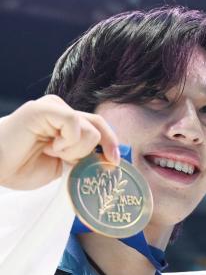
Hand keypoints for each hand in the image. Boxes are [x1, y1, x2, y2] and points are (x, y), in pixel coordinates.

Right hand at [0, 95, 119, 189]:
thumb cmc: (22, 166)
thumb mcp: (63, 165)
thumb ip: (82, 156)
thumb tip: (107, 158)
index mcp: (67, 124)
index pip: (99, 127)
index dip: (111, 143)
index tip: (114, 161)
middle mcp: (62, 112)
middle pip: (98, 126)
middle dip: (92, 149)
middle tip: (71, 160)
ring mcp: (54, 107)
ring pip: (89, 128)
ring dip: (74, 149)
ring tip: (51, 152)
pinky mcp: (45, 107)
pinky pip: (74, 122)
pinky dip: (67, 141)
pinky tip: (49, 146)